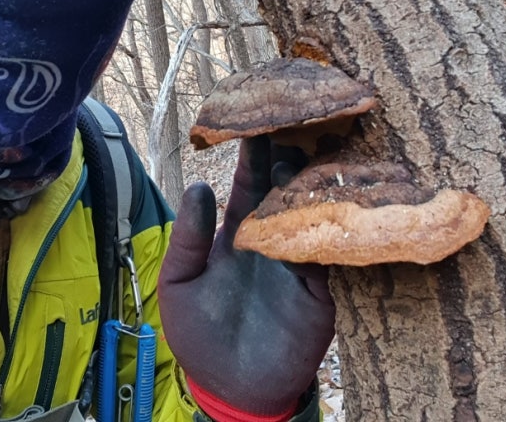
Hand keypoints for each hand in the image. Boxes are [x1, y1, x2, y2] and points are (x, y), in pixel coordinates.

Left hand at [158, 136, 335, 416]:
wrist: (233, 390)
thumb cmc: (199, 336)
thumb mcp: (179, 284)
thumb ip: (189, 238)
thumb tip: (199, 186)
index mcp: (235, 232)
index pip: (246, 183)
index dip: (251, 153)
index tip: (253, 118)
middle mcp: (269, 236)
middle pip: (281, 186)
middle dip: (286, 152)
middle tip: (290, 116)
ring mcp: (295, 258)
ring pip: (306, 209)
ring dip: (307, 181)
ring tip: (304, 149)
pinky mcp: (318, 285)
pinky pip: (325, 247)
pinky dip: (326, 222)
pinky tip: (326, 198)